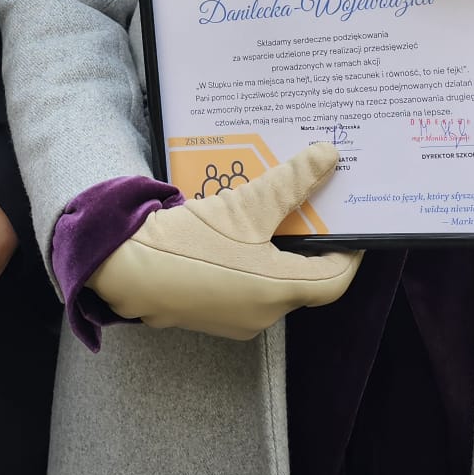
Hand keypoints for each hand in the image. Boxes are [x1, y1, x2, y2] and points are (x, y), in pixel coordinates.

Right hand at [90, 143, 361, 341]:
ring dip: (275, 245)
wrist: (122, 270)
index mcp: (278, 291)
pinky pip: (245, 284)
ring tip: (269, 209)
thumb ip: (290, 182)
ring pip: (272, 278)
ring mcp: (235, 318)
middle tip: (308, 204)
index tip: (352, 222)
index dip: (351, 250)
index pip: (336, 279)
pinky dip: (249, 257)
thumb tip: (328, 156)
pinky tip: (234, 229)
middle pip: (304, 276)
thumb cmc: (187, 243)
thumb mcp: (244, 205)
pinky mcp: (211, 312)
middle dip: (308, 240)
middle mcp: (263, 313)